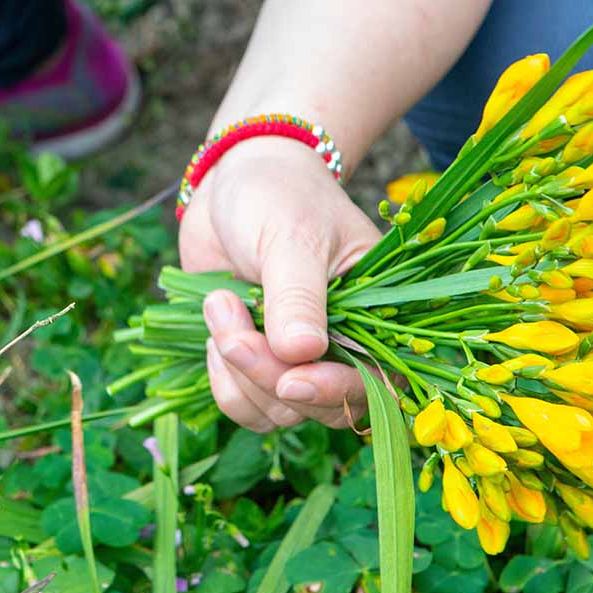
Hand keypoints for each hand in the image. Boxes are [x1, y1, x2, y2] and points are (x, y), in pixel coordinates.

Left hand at [178, 138, 381, 431]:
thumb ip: (298, 297)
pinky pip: (243, 402)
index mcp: (379, 316)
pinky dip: (222, 376)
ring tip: (218, 302)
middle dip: (267, 375)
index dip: (333, 391)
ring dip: (237, 372)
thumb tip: (301, 354)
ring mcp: (299, 361)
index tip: (289, 382)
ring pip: (275, 411)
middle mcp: (345, 348)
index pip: (374, 381)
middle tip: (228, 321)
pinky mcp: (258, 366)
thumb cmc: (279, 195)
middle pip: (317, 405)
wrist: (234, 180)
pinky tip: (214, 325)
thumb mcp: (292, 237)